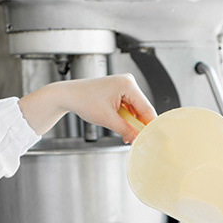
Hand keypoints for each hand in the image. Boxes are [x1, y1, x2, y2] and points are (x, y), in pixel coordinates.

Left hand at [18, 74, 157, 142]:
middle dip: (139, 125)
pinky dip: (127, 118)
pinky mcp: (120, 91)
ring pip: (136, 110)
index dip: (150, 125)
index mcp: (127, 84)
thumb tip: (138, 140)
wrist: (68, 95)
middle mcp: (128, 82)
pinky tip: (123, 127)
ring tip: (127, 136)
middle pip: (143, 109)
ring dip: (132, 123)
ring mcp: (124, 86)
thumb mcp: (107, 119)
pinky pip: (129, 107)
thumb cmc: (83, 100)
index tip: (154, 138)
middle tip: (140, 140)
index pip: (146, 108)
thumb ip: (126, 130)